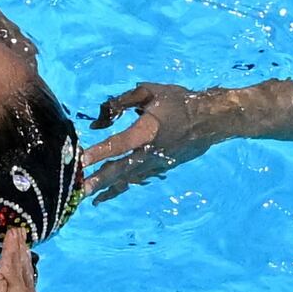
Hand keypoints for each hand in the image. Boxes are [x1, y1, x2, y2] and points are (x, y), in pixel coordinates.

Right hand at [0, 226, 49, 291]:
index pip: (14, 267)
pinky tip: (24, 285)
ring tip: (21, 253)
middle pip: (26, 274)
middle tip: (19, 235)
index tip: (13, 231)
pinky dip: (27, 286)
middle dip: (21, 255)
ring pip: (30, 287)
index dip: (11, 249)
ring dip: (25, 269)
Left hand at [83, 76, 270, 181]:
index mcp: (145, 133)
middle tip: (80, 191)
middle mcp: (149, 152)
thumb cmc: (180, 101)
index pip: (116, 145)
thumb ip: (121, 102)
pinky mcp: (163, 166)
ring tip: (94, 200)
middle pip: (119, 170)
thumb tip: (100, 119)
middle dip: (99, 181)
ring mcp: (157, 163)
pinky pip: (140, 177)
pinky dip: (126, 185)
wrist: (212, 119)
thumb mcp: (149, 91)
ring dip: (110, 189)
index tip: (80, 161)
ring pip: (129, 178)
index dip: (97, 153)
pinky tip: (116, 190)